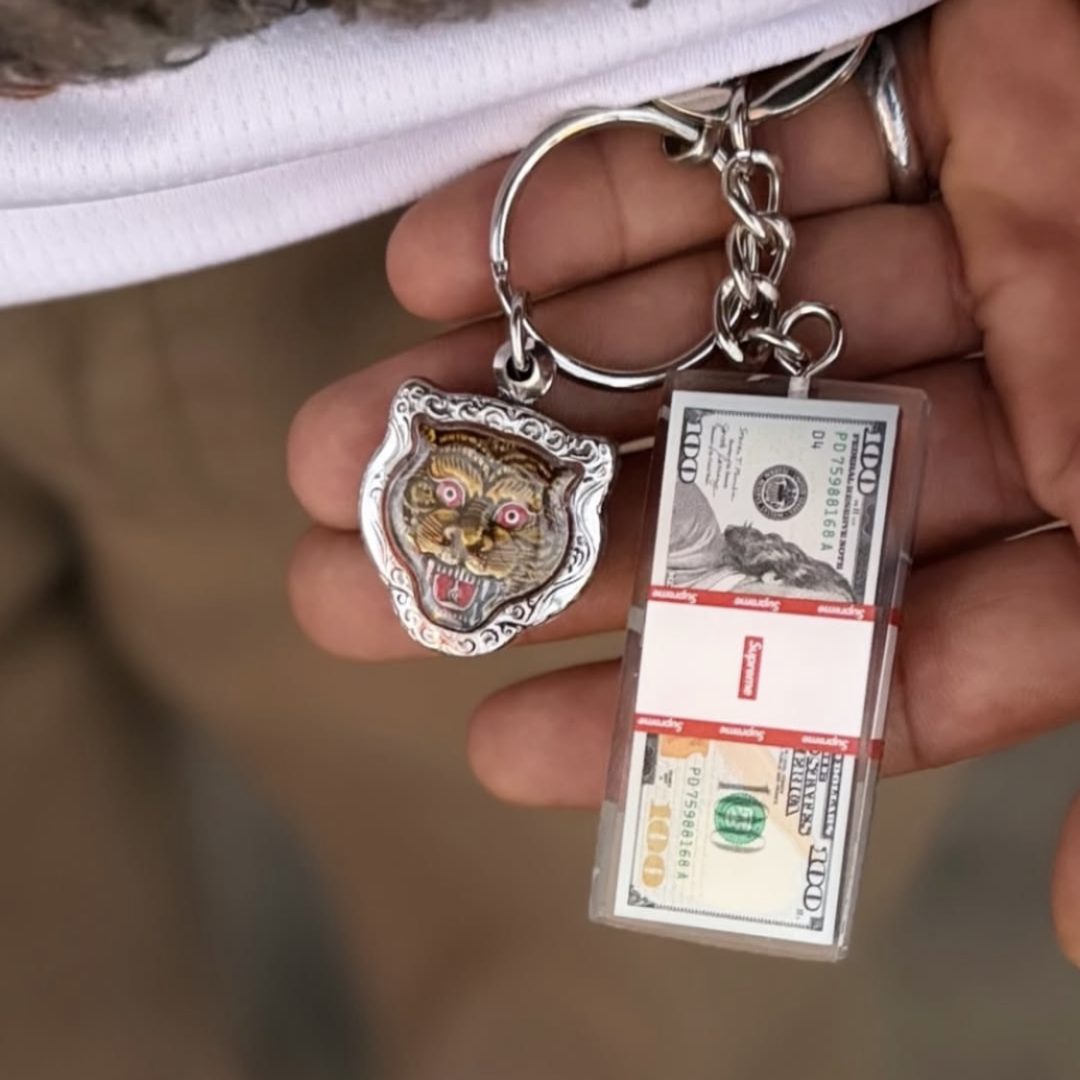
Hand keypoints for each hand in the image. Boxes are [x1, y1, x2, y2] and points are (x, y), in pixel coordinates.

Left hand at [287, 0, 1079, 962]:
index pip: (859, 647)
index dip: (678, 705)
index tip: (500, 743)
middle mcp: (1015, 380)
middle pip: (727, 490)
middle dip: (537, 544)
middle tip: (353, 591)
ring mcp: (954, 232)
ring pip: (692, 333)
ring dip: (512, 387)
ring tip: (340, 453)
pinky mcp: (917, 84)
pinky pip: (719, 159)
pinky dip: (578, 212)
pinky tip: (438, 272)